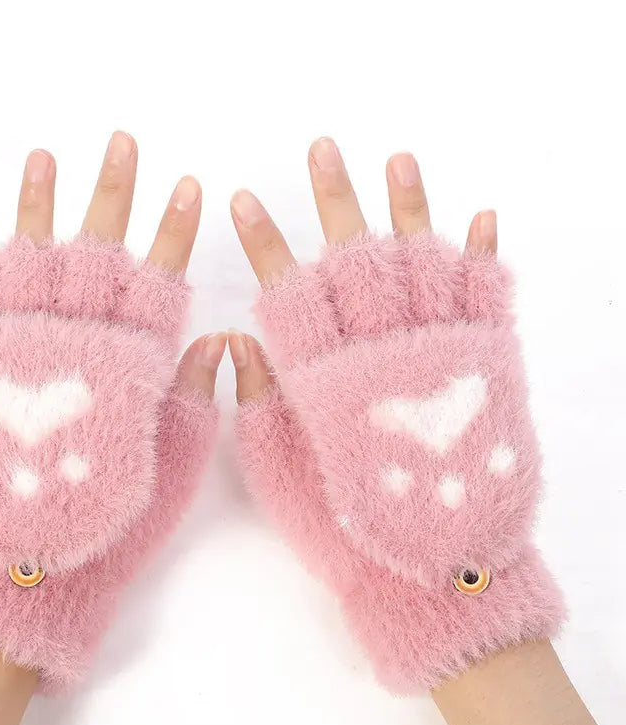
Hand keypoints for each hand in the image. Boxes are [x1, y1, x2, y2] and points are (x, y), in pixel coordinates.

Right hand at [228, 140, 561, 691]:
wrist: (432, 575)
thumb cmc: (342, 530)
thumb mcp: (279, 471)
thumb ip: (259, 399)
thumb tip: (236, 336)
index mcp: (323, 376)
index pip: (286, 290)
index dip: (263, 244)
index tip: (242, 199)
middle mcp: (380, 351)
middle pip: (355, 258)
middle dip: (334, 200)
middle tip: (324, 149)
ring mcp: (437, 353)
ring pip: (422, 262)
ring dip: (409, 207)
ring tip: (398, 161)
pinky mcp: (485, 368)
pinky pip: (488, 299)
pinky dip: (486, 257)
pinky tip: (481, 217)